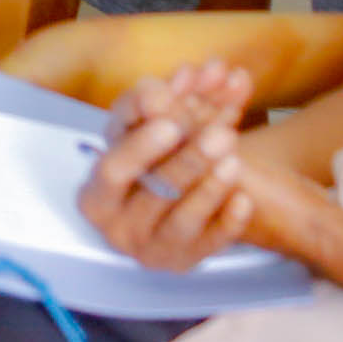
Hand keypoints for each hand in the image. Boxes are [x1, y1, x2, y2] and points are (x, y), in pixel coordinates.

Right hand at [79, 63, 329, 269]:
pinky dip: (228, 221)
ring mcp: (150, 247)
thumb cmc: (153, 159)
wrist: (172, 208)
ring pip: (180, 220)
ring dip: (210, 188)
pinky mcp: (183, 262)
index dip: (141, 146)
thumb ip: (161, 100)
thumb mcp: (149, 129)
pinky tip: (244, 198)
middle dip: (188, 161)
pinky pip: (209, 245)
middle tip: (221, 135)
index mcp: (98, 189)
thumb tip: (177, 79)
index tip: (172, 121)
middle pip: (151, 192)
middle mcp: (117, 224)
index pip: (113, 167)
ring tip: (235, 159)